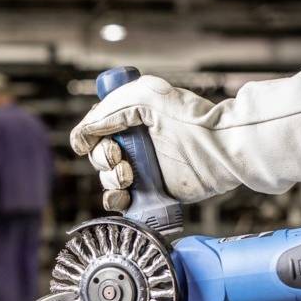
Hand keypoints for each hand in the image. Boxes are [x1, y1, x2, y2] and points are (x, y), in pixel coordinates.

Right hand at [69, 59, 300, 212]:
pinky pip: (122, 203)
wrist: (219, 146)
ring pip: (107, 180)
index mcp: (131, 120)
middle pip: (98, 156)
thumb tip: (81, 137)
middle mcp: (136, 145)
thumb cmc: (187, 117)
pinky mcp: (153, 193)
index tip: (95, 141)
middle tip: (120, 158)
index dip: (90, 137)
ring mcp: (144, 170)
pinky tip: (123, 195)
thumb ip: (106, 112)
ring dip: (110, 179)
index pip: (95, 131)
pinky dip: (115, 201)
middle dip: (102, 158)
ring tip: (129, 175)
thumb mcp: (143, 97)